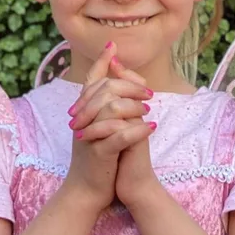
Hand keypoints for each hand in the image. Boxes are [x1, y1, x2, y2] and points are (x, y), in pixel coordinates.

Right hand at [64, 44, 154, 211]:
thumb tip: (123, 83)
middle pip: (105, 89)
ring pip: (111, 109)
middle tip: (150, 94)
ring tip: (149, 112)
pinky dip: (137, 130)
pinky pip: (118, 136)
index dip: (101, 61)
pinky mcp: (99, 154)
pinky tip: (151, 127)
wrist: (87, 190)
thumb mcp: (105, 129)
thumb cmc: (101, 158)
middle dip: (130, 86)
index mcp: (85, 112)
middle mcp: (83, 120)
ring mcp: (89, 136)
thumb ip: (112, 106)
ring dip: (135, 107)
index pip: (91, 80)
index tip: (112, 44)